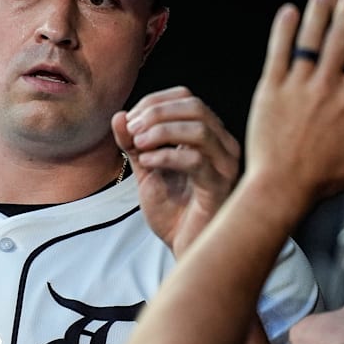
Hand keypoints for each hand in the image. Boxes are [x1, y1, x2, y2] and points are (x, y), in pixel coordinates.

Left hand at [112, 85, 240, 257]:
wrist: (182, 246)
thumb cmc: (172, 208)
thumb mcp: (145, 168)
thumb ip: (132, 143)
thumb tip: (119, 115)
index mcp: (207, 134)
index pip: (185, 97)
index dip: (153, 103)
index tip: (129, 122)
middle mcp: (222, 144)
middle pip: (195, 106)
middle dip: (156, 113)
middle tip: (132, 131)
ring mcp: (225, 165)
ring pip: (199, 128)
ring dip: (161, 131)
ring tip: (138, 146)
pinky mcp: (220, 187)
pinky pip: (196, 160)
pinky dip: (166, 156)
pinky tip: (147, 164)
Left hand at [244, 0, 343, 211]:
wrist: (279, 187)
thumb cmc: (322, 178)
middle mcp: (326, 89)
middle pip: (339, 42)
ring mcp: (296, 87)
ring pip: (309, 42)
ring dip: (317, 15)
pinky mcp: (269, 89)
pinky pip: (278, 53)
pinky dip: (283, 31)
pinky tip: (287, 12)